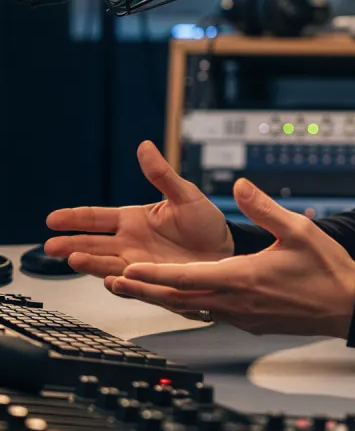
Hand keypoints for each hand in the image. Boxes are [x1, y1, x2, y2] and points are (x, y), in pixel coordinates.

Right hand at [44, 141, 233, 277]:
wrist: (226, 250)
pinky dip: (121, 284)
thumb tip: (145, 146)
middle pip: (94, 244)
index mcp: (134, 220)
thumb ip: (162, 175)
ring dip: (90, 263)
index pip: (97, 218)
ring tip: (73, 259)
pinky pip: (132, 284)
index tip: (53, 218)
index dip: (75, 218)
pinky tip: (110, 281)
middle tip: (51, 246)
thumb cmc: (205, 222)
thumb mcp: (185, 195)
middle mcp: (130, 243)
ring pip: (107, 264)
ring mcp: (139, 264)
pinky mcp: (152, 282)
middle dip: (72, 245)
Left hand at [107, 177, 354, 338]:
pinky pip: (210, 312)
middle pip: (179, 298)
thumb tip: (239, 185)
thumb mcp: (298, 230)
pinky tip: (181, 295)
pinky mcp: (251, 322)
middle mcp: (237, 302)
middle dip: (144, 289)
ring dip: (162, 296)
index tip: (128, 269)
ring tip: (137, 286)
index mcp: (244, 278)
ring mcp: (242, 316)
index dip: (155, 274)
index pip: (188, 277)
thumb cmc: (326, 269)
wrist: (348, 306)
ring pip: (192, 307)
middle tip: (113, 282)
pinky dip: (187, 303)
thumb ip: (263, 207)